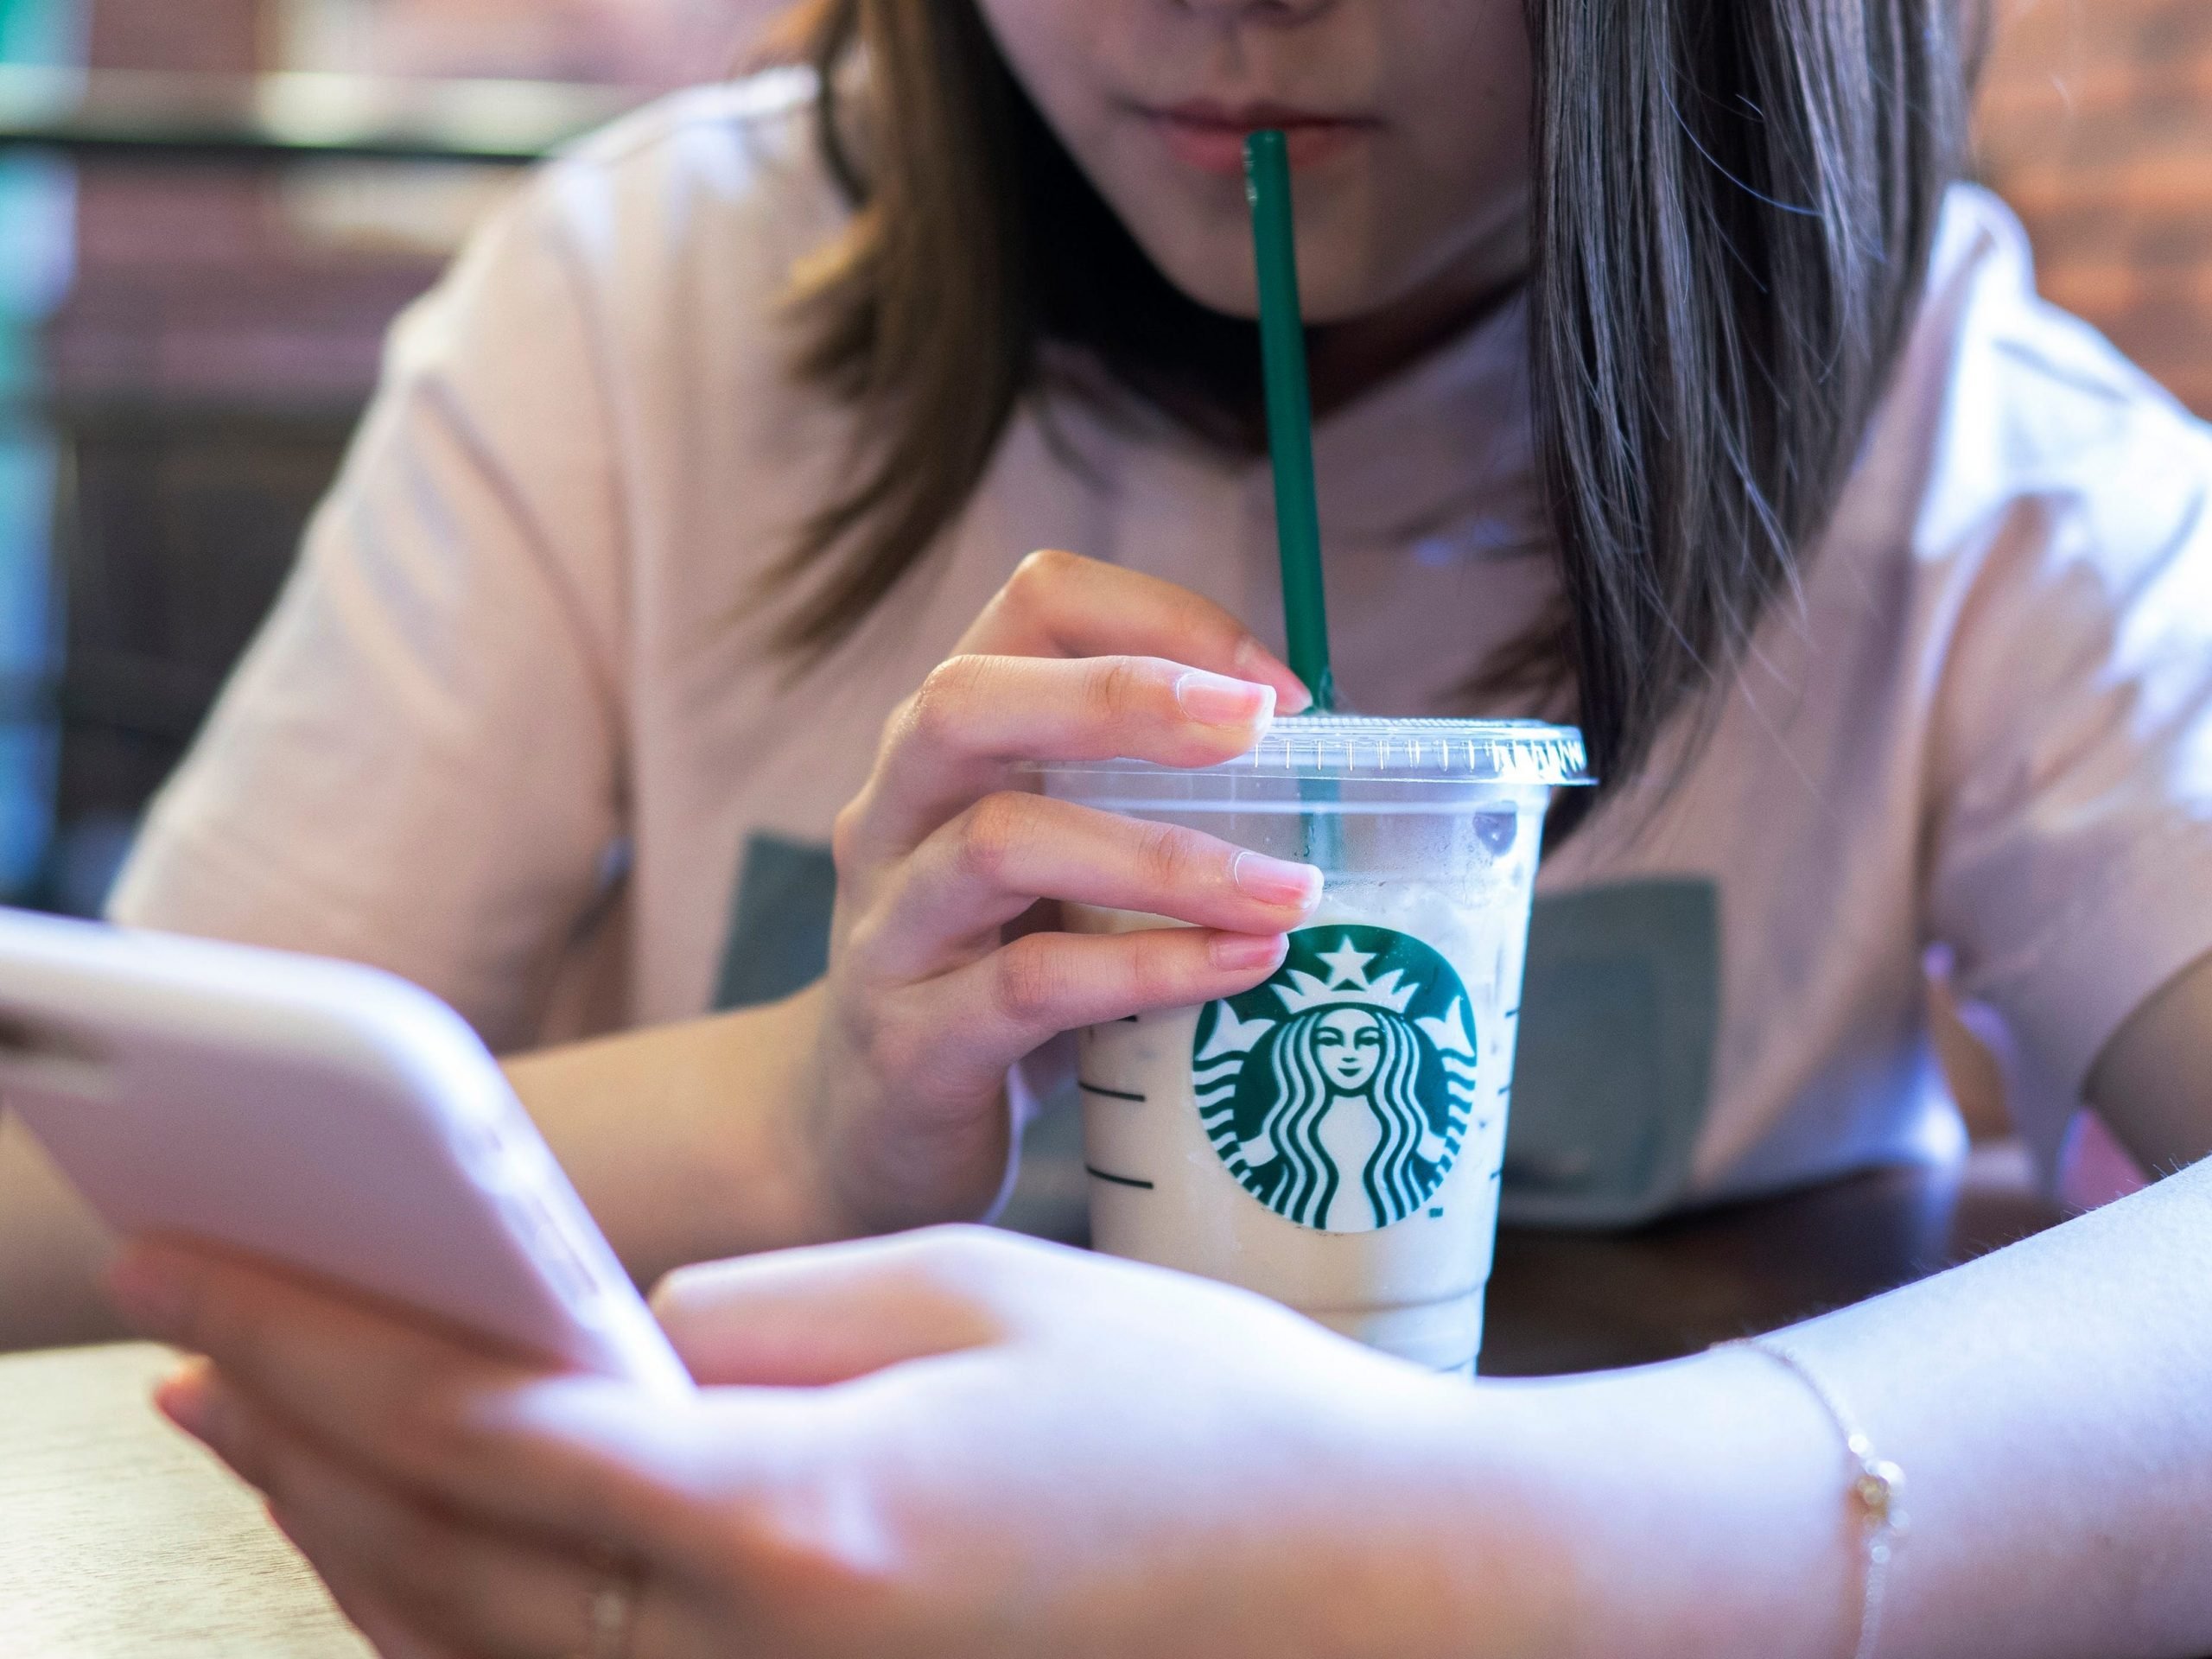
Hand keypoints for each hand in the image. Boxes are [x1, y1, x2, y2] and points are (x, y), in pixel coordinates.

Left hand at [105, 1230, 1530, 1658]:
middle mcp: (757, 1657)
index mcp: (799, 1519)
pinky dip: (452, 1606)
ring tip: (257, 1413)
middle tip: (181, 1315)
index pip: (479, 1421)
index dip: (310, 1330)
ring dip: (341, 1522)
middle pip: (436, 1549)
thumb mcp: (968, 1296)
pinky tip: (415, 1542)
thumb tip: (615, 1333)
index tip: (193, 1253)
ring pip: (476, 1639)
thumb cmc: (1190, 1412)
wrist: (1348, 1585)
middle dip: (285, 1423)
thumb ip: (758, 1320)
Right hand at [802, 550, 1321, 1233]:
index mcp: (948, 745)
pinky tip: (1244, 966)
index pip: (1032, 605)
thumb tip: (1324, 772)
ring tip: (1285, 892)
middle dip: (1123, 696)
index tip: (1275, 690)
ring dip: (1164, 858)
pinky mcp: (910, 1041)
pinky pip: (1030, 984)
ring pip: (1000, 844)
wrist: (865, 1137)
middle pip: (969, 699)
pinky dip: (1150, 968)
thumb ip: (1140, 808)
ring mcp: (889, 927)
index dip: (1159, 617)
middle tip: (1258, 729)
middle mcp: (893, 813)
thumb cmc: (995, 978)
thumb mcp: (1060, 870)